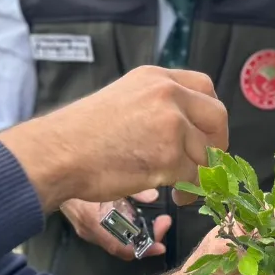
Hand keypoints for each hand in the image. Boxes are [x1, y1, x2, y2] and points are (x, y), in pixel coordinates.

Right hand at [0, 66, 227, 211]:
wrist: (58, 153)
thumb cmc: (81, 133)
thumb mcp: (123, 98)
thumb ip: (155, 103)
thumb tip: (185, 126)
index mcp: (156, 77)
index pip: (205, 87)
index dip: (209, 114)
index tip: (205, 134)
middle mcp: (167, 94)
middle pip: (217, 117)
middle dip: (217, 144)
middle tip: (204, 163)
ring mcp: (170, 124)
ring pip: (207, 153)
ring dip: (200, 173)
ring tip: (182, 186)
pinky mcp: (169, 157)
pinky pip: (196, 177)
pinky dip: (191, 191)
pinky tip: (176, 196)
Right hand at [60, 189, 171, 259]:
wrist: (50, 176)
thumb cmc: (79, 178)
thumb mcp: (107, 182)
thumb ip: (130, 190)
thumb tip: (153, 196)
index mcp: (93, 223)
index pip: (120, 248)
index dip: (143, 250)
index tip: (161, 245)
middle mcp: (91, 231)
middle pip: (123, 247)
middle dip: (147, 238)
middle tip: (164, 223)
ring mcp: (88, 230)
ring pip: (118, 240)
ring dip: (139, 233)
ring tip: (156, 221)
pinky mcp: (88, 224)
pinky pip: (112, 232)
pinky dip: (127, 228)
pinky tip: (137, 216)